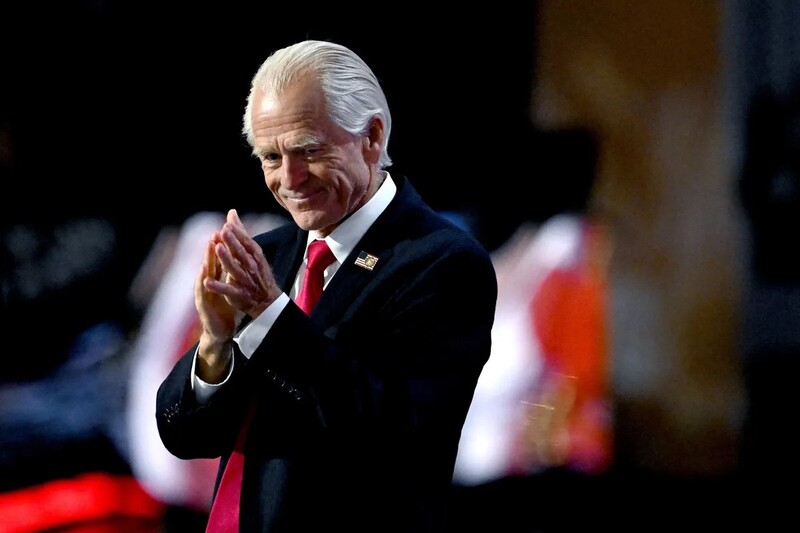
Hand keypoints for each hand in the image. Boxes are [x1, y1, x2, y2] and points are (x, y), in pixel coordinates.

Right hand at [194, 231, 237, 382]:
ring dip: (204, 266)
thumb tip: (233, 252)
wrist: (220, 329)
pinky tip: (203, 279)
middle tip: (213, 235)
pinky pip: (203, 295)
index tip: (224, 229)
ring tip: (206, 255)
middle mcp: (207, 283)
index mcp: (215, 277)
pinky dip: (203, 286)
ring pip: (203, 278)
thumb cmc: (223, 305)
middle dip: (211, 250)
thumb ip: (229, 269)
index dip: (221, 244)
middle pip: (209, 263)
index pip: (218, 258)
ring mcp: (203, 294)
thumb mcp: (228, 284)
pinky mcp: (203, 307)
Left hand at [205, 208, 281, 317]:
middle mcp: (251, 267)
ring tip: (217, 249)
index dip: (238, 234)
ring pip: (234, 269)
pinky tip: (206, 282)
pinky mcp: (238, 294)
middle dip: (233, 243)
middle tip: (223, 232)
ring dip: (226, 259)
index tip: (228, 225)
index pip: (246, 243)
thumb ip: (240, 232)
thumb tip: (231, 212)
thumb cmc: (256, 271)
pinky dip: (218, 286)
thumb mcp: (251, 250)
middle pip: (241, 254)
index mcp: (254, 255)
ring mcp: (245, 281)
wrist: (267, 300)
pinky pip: (227, 290)